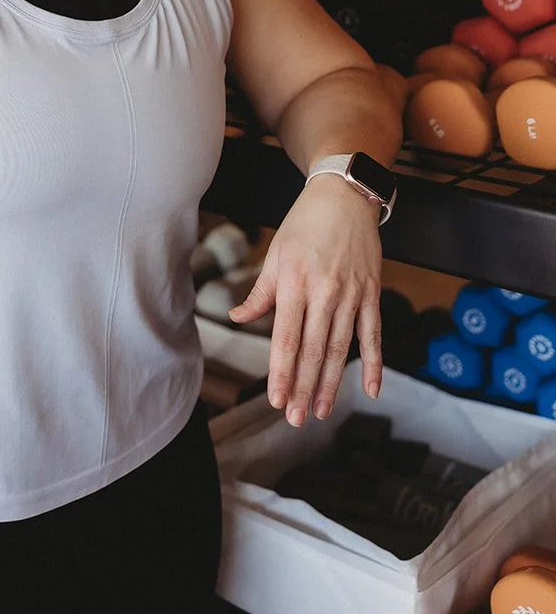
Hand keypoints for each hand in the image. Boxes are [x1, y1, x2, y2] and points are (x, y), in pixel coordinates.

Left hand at [227, 174, 383, 425]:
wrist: (345, 195)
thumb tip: (239, 318)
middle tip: (295, 418)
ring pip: (340, 347)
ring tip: (320, 411)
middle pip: (313, 348)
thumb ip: (260, 293)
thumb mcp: (276, 254)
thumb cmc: (304, 224)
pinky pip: (374, 334)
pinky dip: (374, 363)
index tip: (275, 398)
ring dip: (331, 382)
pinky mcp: (372, 293)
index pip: (286, 336)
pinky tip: (371, 389)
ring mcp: (351, 294)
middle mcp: (323, 291)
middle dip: (303, 386)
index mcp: (294, 282)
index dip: (281, 370)